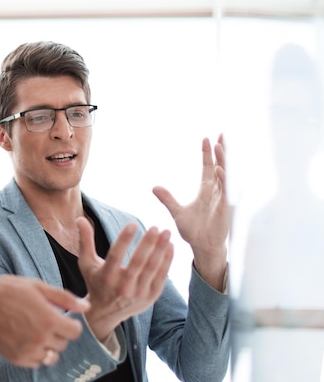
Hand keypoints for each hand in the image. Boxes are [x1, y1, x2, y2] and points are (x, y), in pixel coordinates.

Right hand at [0, 274, 89, 367]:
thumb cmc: (6, 291)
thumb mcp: (37, 286)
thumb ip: (64, 297)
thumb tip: (86, 306)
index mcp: (49, 319)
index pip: (75, 331)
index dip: (71, 323)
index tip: (62, 317)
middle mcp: (41, 338)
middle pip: (63, 343)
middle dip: (59, 332)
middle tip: (45, 320)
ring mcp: (28, 351)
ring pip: (51, 356)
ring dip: (48, 345)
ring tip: (35, 331)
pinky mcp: (16, 358)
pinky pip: (36, 363)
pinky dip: (35, 354)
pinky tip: (26, 340)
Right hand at [77, 218, 173, 341]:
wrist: (106, 313)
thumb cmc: (95, 282)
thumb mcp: (86, 263)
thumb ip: (85, 241)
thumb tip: (80, 218)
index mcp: (105, 277)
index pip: (115, 256)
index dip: (124, 239)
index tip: (132, 223)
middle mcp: (122, 287)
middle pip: (137, 262)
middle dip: (148, 243)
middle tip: (155, 227)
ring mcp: (138, 293)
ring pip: (152, 268)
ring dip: (161, 249)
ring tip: (166, 233)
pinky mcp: (151, 297)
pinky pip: (161, 276)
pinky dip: (167, 260)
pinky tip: (170, 246)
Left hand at [152, 135, 229, 288]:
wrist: (202, 247)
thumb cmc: (193, 231)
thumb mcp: (177, 212)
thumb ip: (167, 199)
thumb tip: (154, 187)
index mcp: (207, 190)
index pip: (208, 167)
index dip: (207, 154)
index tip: (206, 138)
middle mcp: (217, 192)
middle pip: (221, 166)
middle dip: (221, 151)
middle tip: (221, 134)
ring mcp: (223, 200)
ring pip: (225, 176)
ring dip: (223, 161)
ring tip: (220, 146)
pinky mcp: (225, 209)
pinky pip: (227, 192)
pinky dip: (225, 181)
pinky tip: (221, 170)